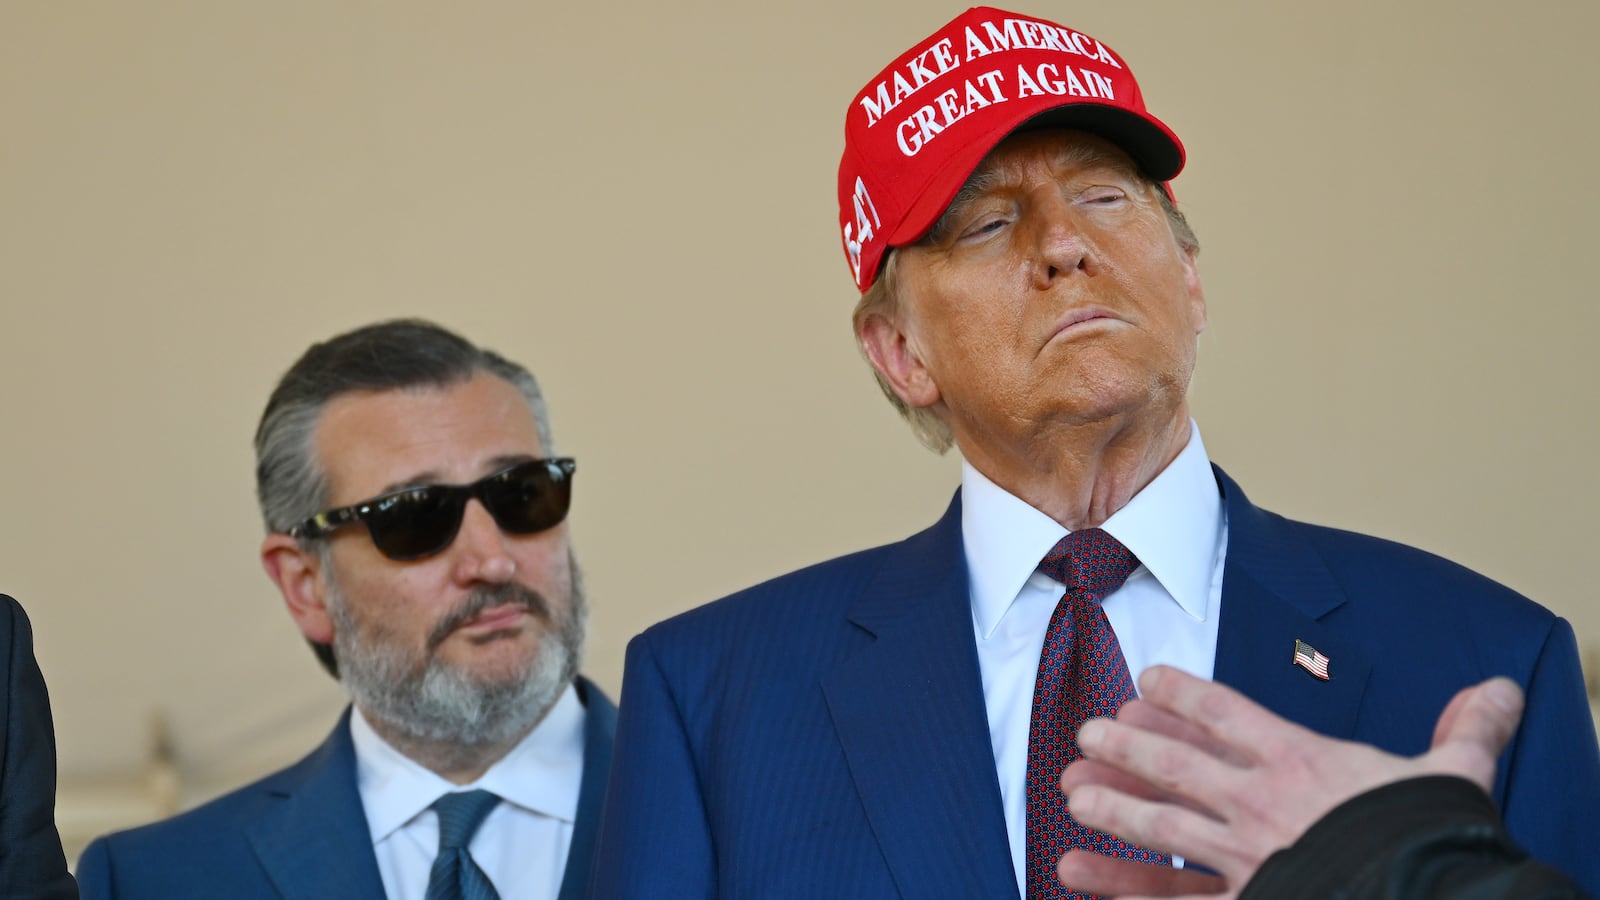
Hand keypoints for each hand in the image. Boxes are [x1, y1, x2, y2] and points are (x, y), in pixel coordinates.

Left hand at [1054, 665, 1524, 898]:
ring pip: (1163, 827)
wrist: (1431, 894)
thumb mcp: (1454, 775)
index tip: (1147, 680)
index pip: (1229, 714)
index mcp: (1304, 764)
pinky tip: (1083, 884)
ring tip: (1071, 797)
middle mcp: (1263, 805)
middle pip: (1178, 767)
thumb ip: (1465, 730)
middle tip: (1086, 736)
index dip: (1184, 694)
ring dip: (1114, 810)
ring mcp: (1248, 859)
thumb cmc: (1435, 839)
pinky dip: (1127, 895)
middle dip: (1129, 749)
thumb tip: (1499, 692)